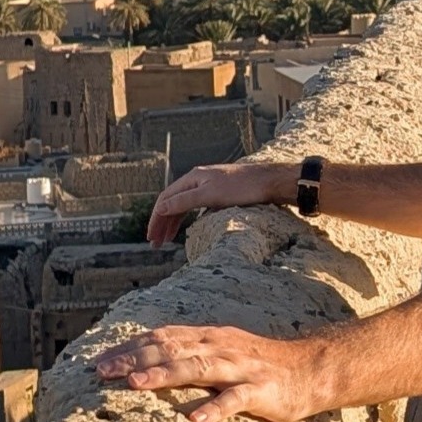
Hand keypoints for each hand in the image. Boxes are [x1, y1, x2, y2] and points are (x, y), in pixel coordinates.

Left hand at [94, 322, 327, 421]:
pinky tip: (195, 421)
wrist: (311, 368)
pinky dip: (214, 409)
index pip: (162, 337)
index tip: (100, 361)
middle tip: (102, 371)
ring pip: (197, 368)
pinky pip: (235, 400)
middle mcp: (220, 347)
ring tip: (136, 385)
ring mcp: (240, 368)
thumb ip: (190, 354)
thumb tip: (149, 361)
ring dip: (164, 375)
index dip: (130, 347)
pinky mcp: (261, 391)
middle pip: (171, 349)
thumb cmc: (260, 365)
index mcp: (208, 338)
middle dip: (134, 359)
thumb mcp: (222, 351)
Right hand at [145, 159, 294, 245]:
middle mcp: (198, 180)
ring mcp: (209, 186)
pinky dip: (187, 219)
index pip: (166, 199)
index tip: (151, 236)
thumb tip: (161, 207)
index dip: (156, 218)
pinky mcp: (220, 194)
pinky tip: (186, 230)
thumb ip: (185, 201)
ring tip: (166, 240)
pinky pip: (196, 207)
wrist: (270, 182)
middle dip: (162, 223)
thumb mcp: (210, 195)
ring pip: (184, 206)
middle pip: (173, 203)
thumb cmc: (242, 187)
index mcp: (193, 178)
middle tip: (155, 243)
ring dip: (173, 222)